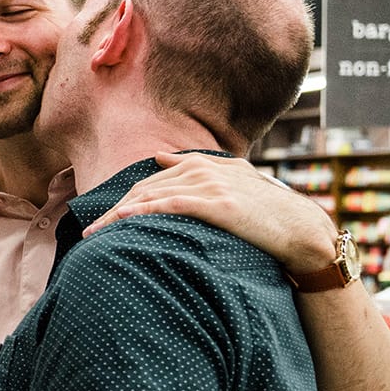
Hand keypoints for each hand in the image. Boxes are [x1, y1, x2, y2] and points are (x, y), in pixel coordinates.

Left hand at [87, 151, 336, 277]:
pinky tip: (122, 219)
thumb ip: (196, 170)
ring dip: (118, 216)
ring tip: (95, 233)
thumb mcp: (232, 181)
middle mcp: (203, 170)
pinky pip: (171, 205)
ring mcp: (210, 185)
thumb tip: (161, 158)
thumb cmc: (266, 215)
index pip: (151, 181)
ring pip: (151, 197)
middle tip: (88, 231)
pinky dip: (144, 210)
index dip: (123, 199)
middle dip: (112, 209)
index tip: (101, 218)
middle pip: (144, 188)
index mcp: (203, 165)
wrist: (301, 230)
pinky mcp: (217, 204)